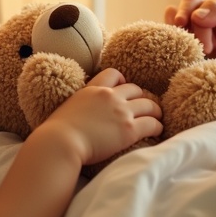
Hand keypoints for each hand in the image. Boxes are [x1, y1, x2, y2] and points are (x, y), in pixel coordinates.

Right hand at [35, 68, 163, 164]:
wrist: (60, 142)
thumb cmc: (56, 132)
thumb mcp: (68, 107)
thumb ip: (80, 105)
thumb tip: (79, 115)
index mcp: (93, 89)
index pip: (114, 74)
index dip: (122, 81)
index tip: (124, 89)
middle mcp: (110, 96)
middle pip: (136, 90)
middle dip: (141, 98)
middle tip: (144, 108)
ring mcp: (122, 112)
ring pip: (149, 105)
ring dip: (155, 111)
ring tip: (157, 118)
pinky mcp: (129, 129)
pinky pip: (152, 124)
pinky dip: (158, 127)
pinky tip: (158, 131)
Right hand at [165, 0, 215, 107]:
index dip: (210, 14)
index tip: (208, 42)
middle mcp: (208, 21)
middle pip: (193, 1)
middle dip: (188, 12)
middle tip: (185, 29)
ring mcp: (190, 33)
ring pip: (175, 11)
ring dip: (174, 21)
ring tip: (177, 37)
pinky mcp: (176, 47)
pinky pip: (165, 31)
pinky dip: (164, 33)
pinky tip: (167, 45)